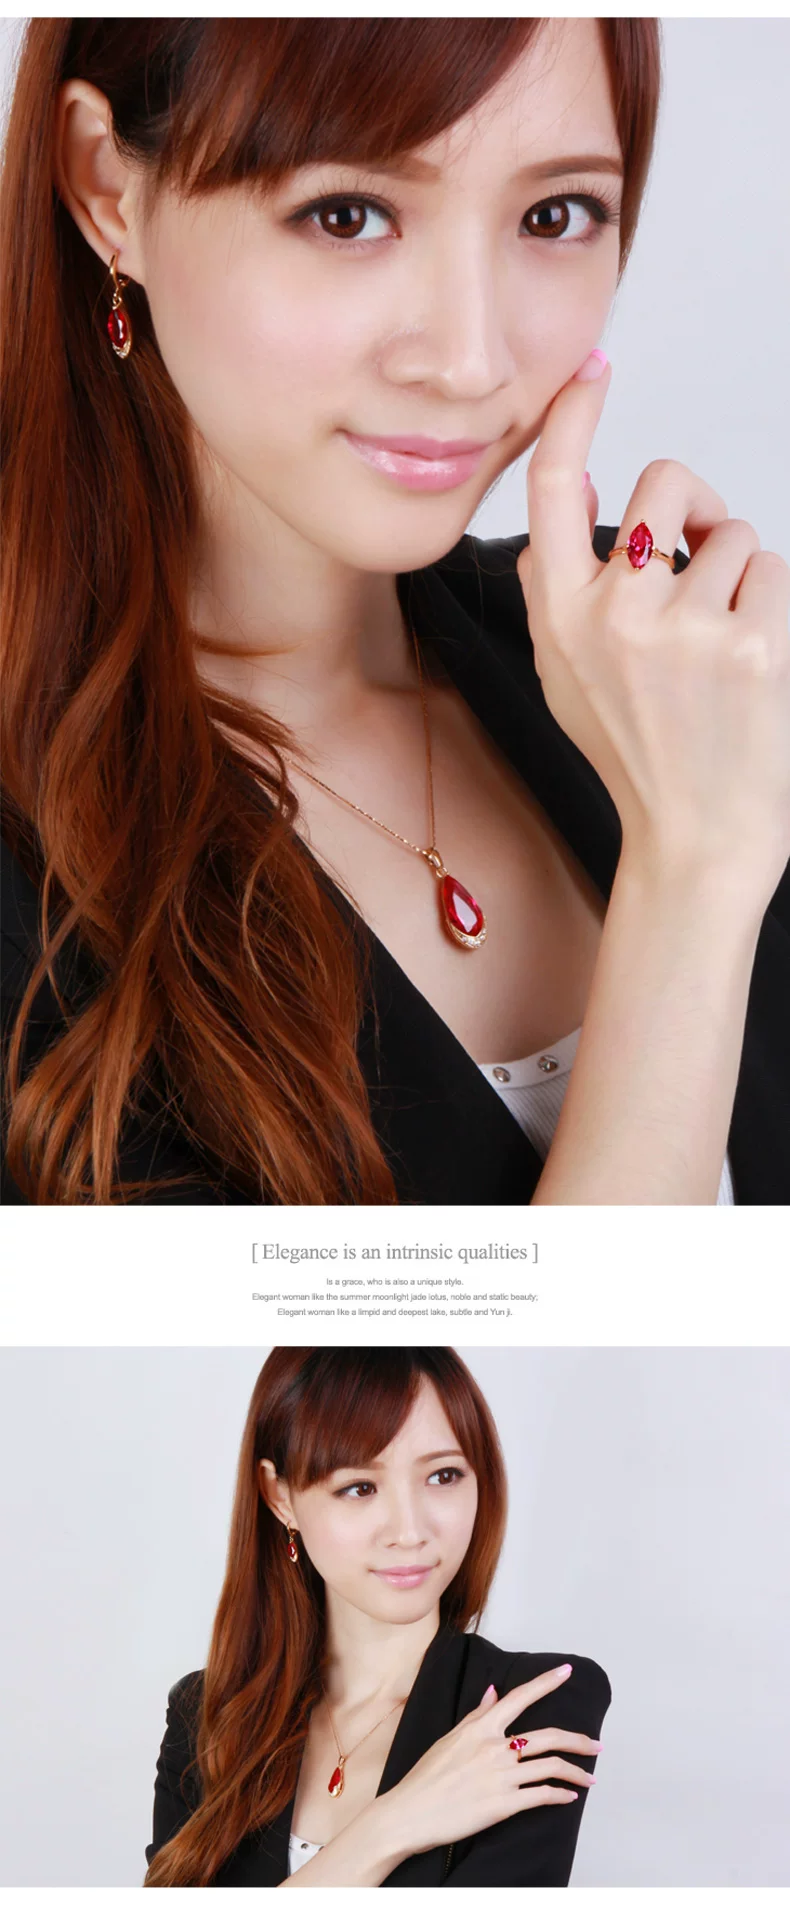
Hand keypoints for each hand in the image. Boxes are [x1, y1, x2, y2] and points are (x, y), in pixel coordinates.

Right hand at [383, 1664, 598, 1855]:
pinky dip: (560, 1796)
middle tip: (597, 1745)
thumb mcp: (449, 1738)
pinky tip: (569, 1797)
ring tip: (590, 1778)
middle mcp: (494, 1748)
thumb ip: (476, 1715)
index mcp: (480, 1727)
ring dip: (576, 1772)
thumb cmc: (425, 1778)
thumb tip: (493, 1691)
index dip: (546, 1683)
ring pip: (551, 1767)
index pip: (520, 1697)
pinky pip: (542, 1795)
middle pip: (548, 1737)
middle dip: (578, 1740)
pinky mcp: (504, 1804)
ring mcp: (501, 1776)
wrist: (410, 1813)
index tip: (567, 1672)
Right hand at [516, 353, 789, 903]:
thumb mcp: (565, 674)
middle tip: (695, 561)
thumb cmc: (636, 750)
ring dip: (736, 570)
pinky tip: (748, 657)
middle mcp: (614, 617)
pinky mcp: (753, 646)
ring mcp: (686, 630)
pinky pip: (770, 569)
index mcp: (560, 620)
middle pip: (662, 484)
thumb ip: (558, 585)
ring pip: (729, 531)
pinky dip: (769, 601)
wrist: (694, 833)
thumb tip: (583, 487)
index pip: (553, 493)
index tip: (594, 373)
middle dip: (690, 509)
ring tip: (721, 640)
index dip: (572, 420)